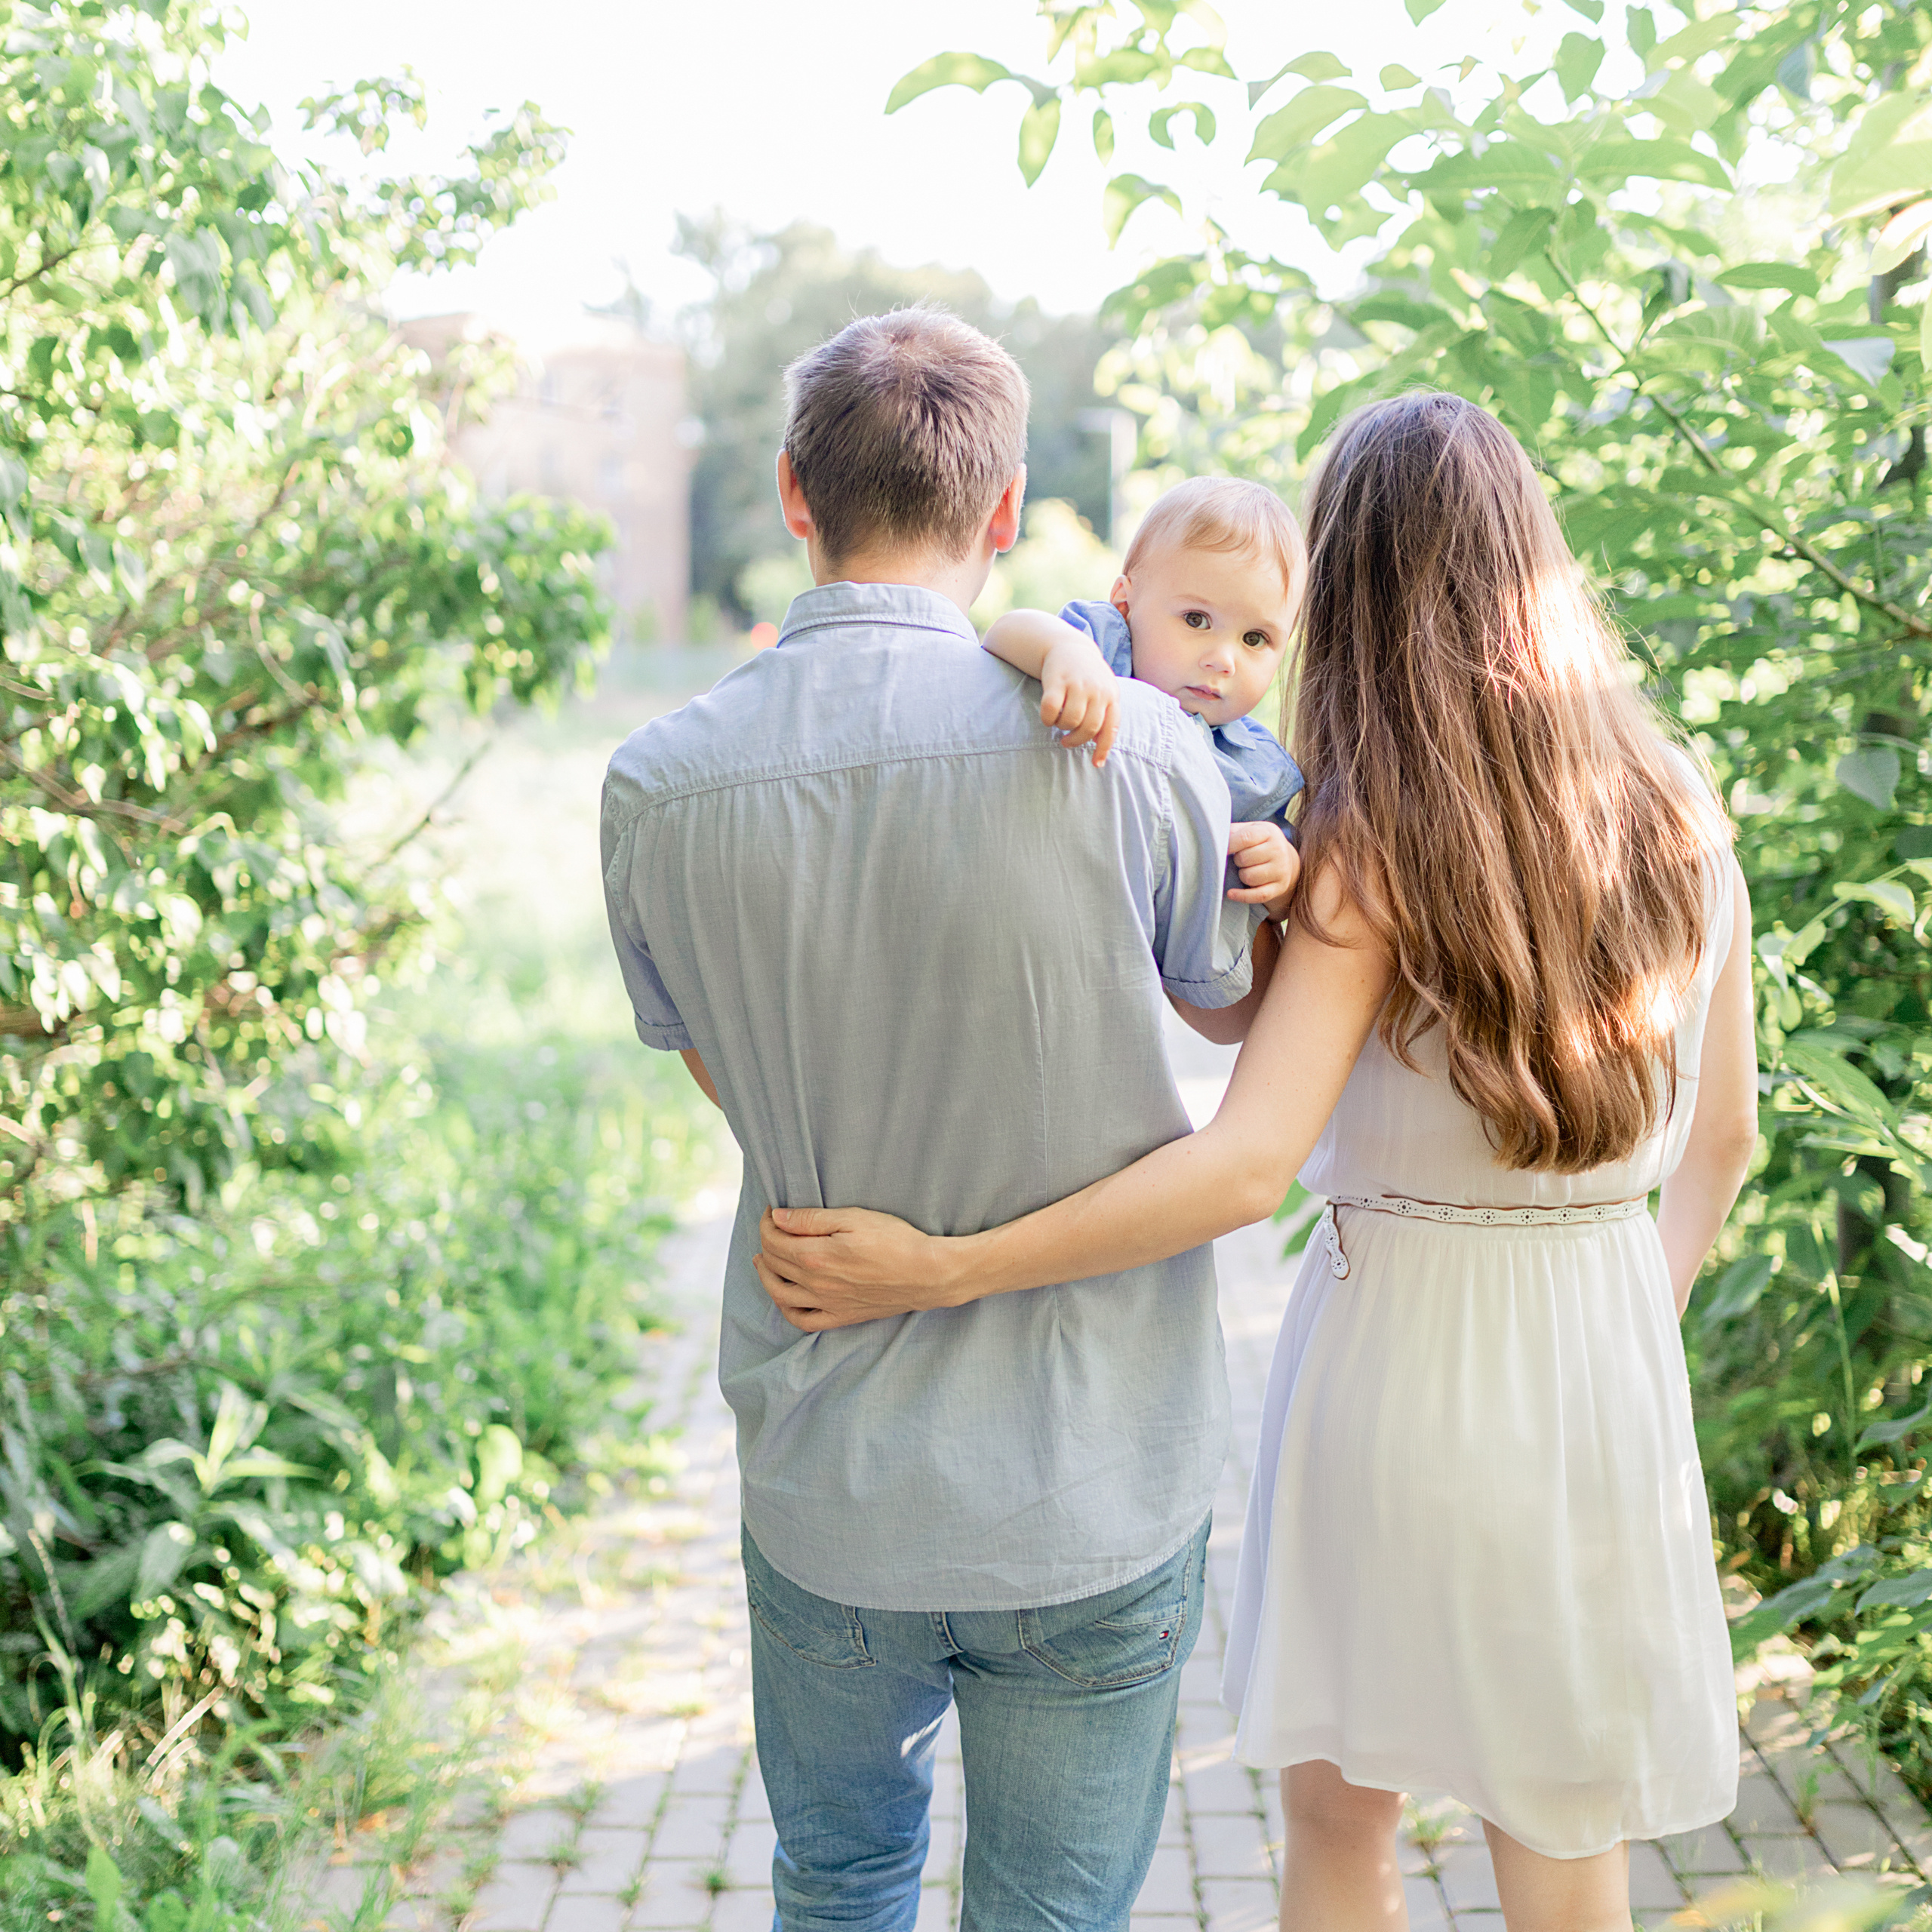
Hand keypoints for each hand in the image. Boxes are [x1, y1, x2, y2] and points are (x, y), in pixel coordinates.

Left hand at [754, 1205, 962, 1331]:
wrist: (927, 1274)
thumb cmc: (895, 1240)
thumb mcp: (853, 1218)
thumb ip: (811, 1220)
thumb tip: (777, 1218)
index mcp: (816, 1256)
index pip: (774, 1239)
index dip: (767, 1222)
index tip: (772, 1211)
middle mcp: (816, 1284)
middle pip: (774, 1264)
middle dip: (766, 1242)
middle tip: (772, 1228)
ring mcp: (827, 1304)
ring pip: (780, 1294)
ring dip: (766, 1276)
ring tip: (764, 1261)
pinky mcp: (841, 1317)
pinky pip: (802, 1320)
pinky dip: (786, 1309)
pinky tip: (786, 1296)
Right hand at [1039, 635, 1119, 767]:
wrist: (1069, 647)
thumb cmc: (1088, 677)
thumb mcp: (1103, 691)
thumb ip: (1104, 715)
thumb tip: (1099, 745)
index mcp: (1111, 695)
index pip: (1111, 728)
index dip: (1104, 749)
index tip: (1096, 764)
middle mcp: (1097, 690)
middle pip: (1089, 728)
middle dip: (1076, 740)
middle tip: (1066, 741)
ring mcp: (1077, 684)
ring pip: (1070, 721)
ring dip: (1061, 727)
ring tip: (1058, 722)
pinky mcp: (1057, 681)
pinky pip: (1050, 710)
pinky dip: (1047, 719)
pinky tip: (1047, 717)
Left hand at [1228, 822, 1300, 918]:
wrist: (1286, 859)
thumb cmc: (1260, 843)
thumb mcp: (1250, 830)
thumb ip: (1233, 831)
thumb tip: (1215, 838)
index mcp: (1269, 832)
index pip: (1245, 837)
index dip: (1229, 845)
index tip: (1219, 850)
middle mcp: (1278, 849)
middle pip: (1244, 859)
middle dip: (1236, 861)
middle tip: (1240, 860)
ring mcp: (1281, 869)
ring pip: (1249, 877)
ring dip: (1241, 876)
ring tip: (1246, 870)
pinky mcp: (1280, 887)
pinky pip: (1258, 895)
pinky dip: (1242, 896)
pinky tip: (1231, 893)